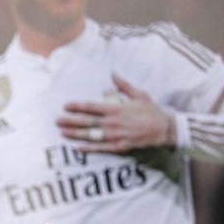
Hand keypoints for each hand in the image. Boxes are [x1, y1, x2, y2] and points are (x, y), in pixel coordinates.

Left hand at [56, 74, 174, 152]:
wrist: (166, 129)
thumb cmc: (152, 111)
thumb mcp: (140, 94)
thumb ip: (124, 85)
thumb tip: (113, 74)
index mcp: (117, 109)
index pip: (92, 107)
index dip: (77, 107)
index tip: (66, 106)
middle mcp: (114, 123)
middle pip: (88, 122)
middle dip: (71, 121)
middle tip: (57, 121)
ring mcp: (116, 136)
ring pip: (92, 135)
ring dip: (76, 134)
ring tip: (62, 132)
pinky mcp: (120, 147)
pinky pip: (101, 148)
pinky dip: (89, 148)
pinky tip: (78, 148)